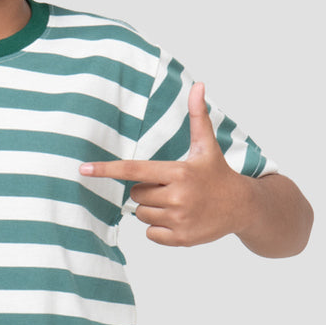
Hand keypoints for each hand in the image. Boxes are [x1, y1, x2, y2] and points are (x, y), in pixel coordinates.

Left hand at [80, 82, 251, 246]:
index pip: (134, 170)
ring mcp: (179, 219)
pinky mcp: (180, 238)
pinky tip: (178, 218)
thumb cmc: (217, 173)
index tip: (83, 169)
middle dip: (148, 190)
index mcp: (178, 172)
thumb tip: (198, 85)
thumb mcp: (207, 146)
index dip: (107, 169)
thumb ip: (197, 116)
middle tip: (170, 187)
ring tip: (177, 203)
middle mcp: (177, 196)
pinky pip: (150, 233)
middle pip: (136, 194)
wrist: (242, 207)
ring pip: (141, 214)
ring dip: (153, 209)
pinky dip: (159, 228)